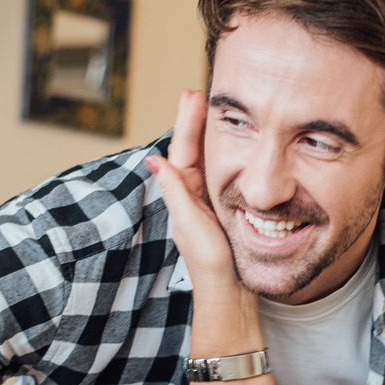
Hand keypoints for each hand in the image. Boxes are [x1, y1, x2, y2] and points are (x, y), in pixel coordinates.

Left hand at [148, 89, 238, 299]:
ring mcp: (206, 201)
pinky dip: (220, 153)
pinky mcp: (221, 208)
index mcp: (182, 194)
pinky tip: (226, 143)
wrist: (230, 292)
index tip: (191, 95)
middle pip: (192, 148)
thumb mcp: (190, 224)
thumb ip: (175, 192)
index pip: (182, 149)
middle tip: (197, 92)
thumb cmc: (210, 262)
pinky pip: (220, 172)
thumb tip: (153, 159)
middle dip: (194, 120)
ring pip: (205, 159)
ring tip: (209, 107)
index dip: (186, 122)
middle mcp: (192, 194)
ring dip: (207, 133)